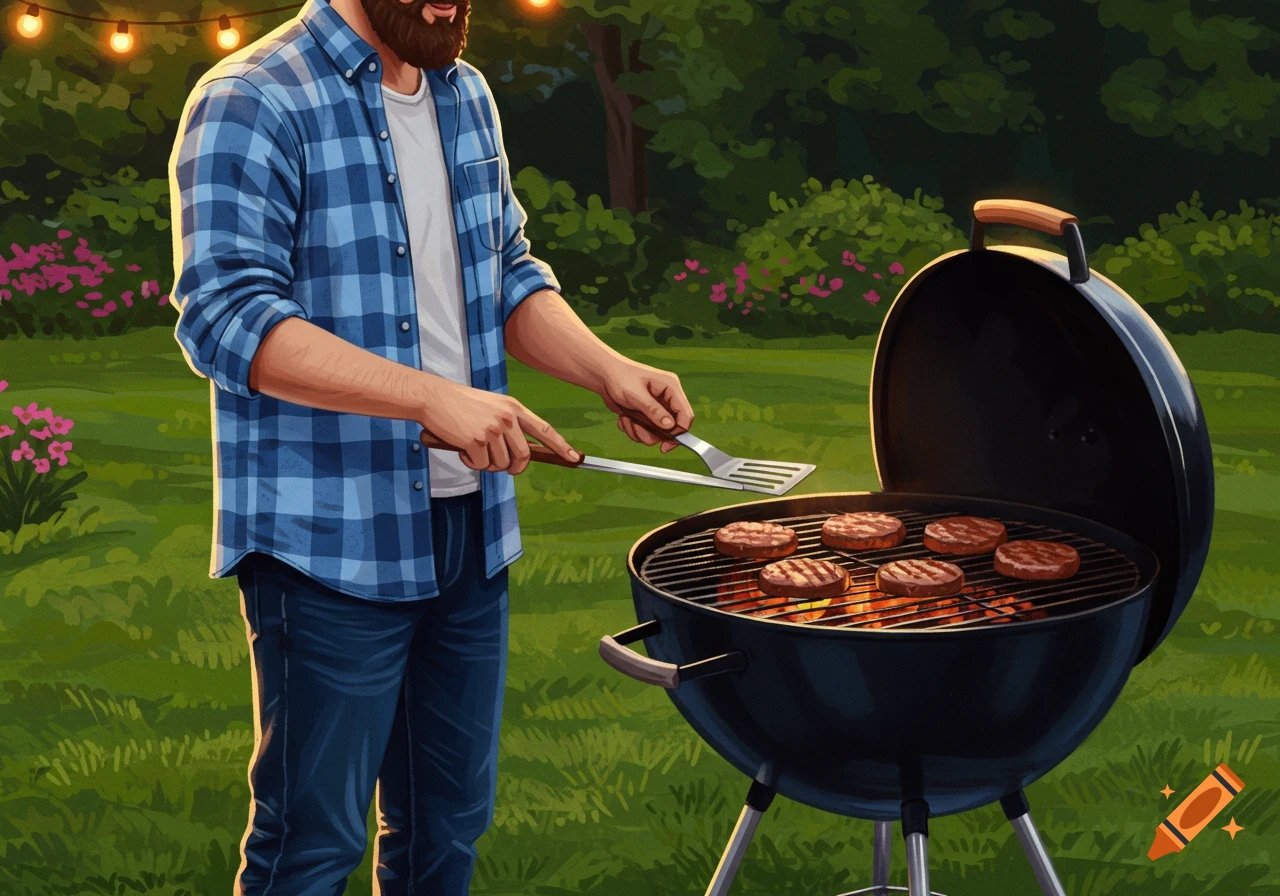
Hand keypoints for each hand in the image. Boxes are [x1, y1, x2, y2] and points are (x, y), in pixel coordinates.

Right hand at [416, 378, 578, 474]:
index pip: (544, 429)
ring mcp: (492, 429)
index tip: (574, 457)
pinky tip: (462, 448)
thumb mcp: (492, 407)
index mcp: (513, 408)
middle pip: (523, 456)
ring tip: (473, 449)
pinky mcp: (476, 440)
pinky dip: (471, 463)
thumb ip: (508, 426)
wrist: (434, 398)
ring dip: (487, 464)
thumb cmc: (460, 404)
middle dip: (514, 468)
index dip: (560, 445)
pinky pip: (481, 465)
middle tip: (503, 468)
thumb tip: (519, 455)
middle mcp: (507, 418)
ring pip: (500, 464)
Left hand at [597, 359, 694, 452]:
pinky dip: (632, 430)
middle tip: (635, 426)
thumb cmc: (619, 378)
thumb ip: (654, 411)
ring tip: (626, 420)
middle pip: (670, 428)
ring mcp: (657, 408)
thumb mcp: (636, 395)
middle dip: (650, 432)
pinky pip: (645, 431)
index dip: (679, 433)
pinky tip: (623, 418)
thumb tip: (670, 426)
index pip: (685, 415)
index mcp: (671, 388)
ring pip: (656, 433)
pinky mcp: (646, 415)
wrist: (603, 376)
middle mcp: (667, 399)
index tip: (665, 446)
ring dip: (639, 432)